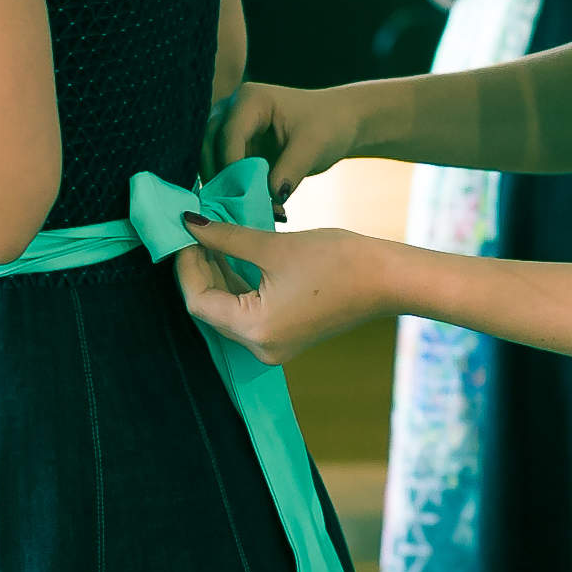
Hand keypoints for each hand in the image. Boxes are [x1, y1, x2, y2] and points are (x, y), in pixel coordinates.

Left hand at [174, 217, 389, 364]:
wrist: (388, 279)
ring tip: (210, 235)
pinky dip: (238, 283)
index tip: (182, 232)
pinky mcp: (285, 334)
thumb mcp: (273, 246)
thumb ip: (226, 237)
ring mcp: (273, 344)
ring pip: (228, 308)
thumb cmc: (337, 262)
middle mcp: (260, 347)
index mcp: (255, 331)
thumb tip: (189, 224)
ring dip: (218, 273)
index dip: (186, 265)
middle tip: (193, 229)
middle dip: (200, 267)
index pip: (198, 301)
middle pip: (211, 308)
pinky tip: (231, 252)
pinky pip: (248, 310)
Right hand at [212, 80, 365, 205]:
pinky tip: (243, 209)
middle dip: (218, 178)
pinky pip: (219, 170)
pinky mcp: (232, 148)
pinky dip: (228, 190)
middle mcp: (231, 110)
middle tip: (233, 209)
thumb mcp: (313, 147)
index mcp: (250, 99)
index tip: (242, 197)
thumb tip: (271, 198)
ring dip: (220, 187)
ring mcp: (228, 128)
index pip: (229, 135)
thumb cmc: (327, 126)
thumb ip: (290, 171)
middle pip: (207, 145)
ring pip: (208, 160)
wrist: (335, 123)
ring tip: (240, 212)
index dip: (231, 167)